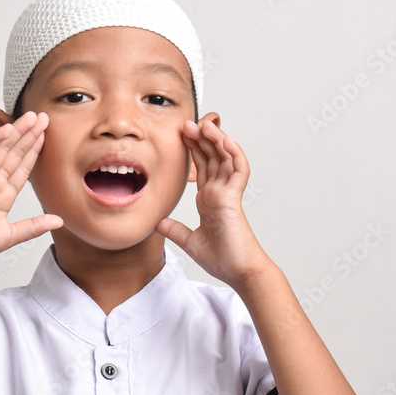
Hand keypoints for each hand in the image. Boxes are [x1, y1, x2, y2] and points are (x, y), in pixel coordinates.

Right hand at [0, 111, 61, 273]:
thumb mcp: (11, 235)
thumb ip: (34, 226)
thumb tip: (59, 221)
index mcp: (4, 195)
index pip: (23, 167)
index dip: (35, 150)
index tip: (46, 135)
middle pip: (15, 153)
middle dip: (29, 135)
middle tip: (43, 117)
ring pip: (1, 149)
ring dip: (16, 132)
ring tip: (30, 117)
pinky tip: (7, 129)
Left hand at [156, 119, 270, 287]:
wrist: (237, 272)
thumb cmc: (221, 259)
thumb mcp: (189, 241)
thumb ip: (175, 230)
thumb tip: (157, 223)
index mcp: (209, 200)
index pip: (202, 168)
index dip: (193, 150)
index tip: (182, 135)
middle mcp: (218, 193)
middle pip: (212, 158)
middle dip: (201, 139)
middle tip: (187, 123)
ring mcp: (228, 194)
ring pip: (225, 159)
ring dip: (216, 140)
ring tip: (204, 125)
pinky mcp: (234, 199)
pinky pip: (238, 171)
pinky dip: (234, 154)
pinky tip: (226, 140)